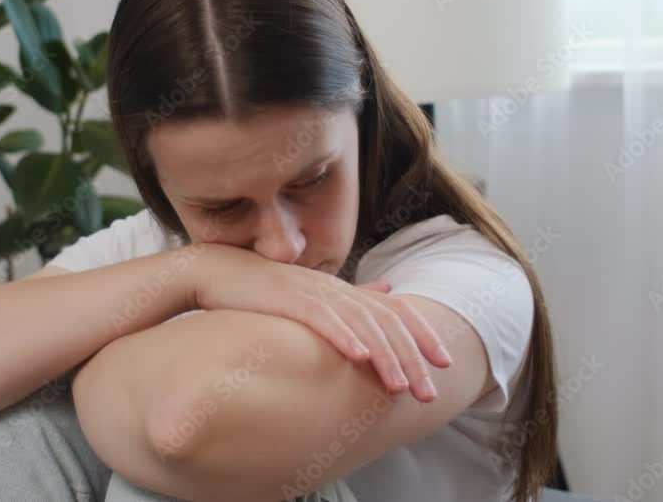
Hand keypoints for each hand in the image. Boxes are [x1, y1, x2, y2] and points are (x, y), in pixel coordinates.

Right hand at [190, 243, 451, 401]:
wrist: (217, 271)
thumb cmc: (262, 290)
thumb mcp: (313, 295)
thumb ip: (349, 299)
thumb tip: (387, 290)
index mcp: (343, 291)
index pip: (395, 311)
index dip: (423, 334)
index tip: (445, 362)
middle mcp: (335, 289)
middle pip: (386, 322)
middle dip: (413, 357)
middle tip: (430, 391)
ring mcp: (313, 292)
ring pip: (361, 323)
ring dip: (384, 355)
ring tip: (401, 385)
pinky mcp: (289, 298)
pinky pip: (322, 318)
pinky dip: (343, 335)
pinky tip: (358, 356)